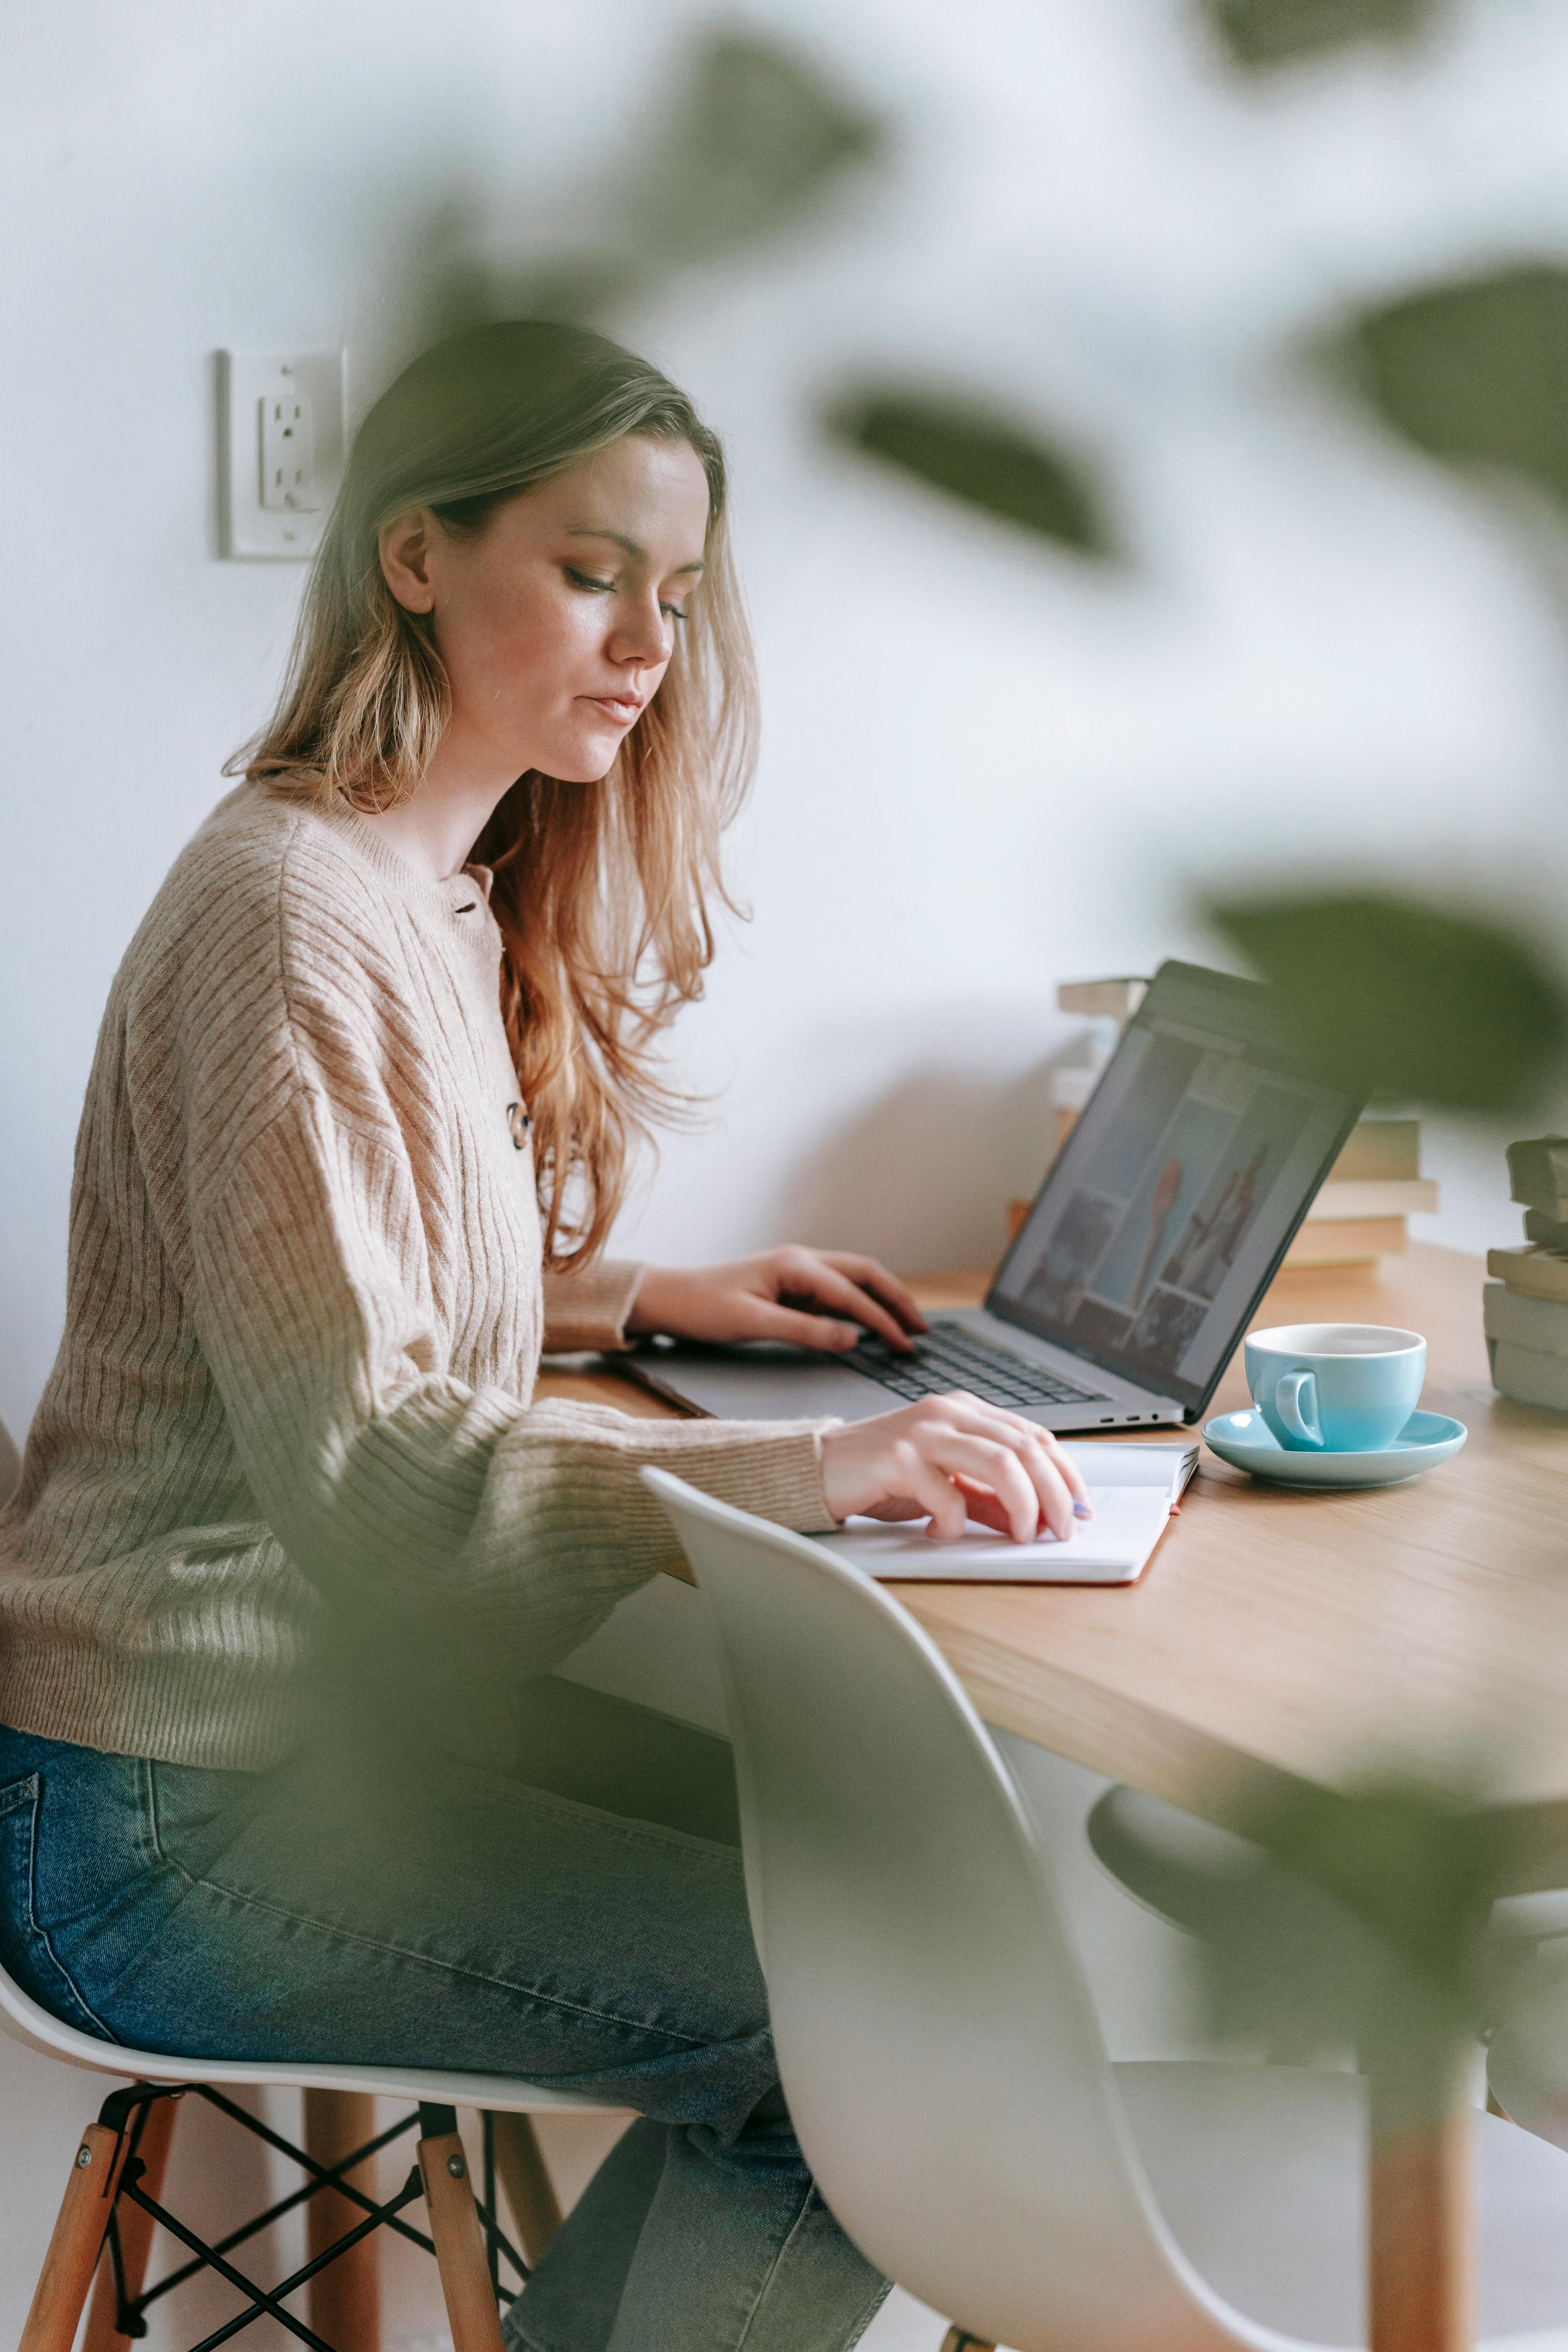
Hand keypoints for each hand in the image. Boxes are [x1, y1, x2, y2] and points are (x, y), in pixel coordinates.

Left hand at [626, 1248, 927, 1353]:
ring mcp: (796, 1271)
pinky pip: (835, 1291)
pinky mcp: (790, 1285)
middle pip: (865, 1273)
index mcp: (795, 1265)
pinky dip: (859, 1304)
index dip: (883, 1321)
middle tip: (922, 1330)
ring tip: (907, 1326)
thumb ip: (805, 1331)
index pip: (852, 1293)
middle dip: (897, 1300)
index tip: (905, 1345)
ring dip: (882, 1299)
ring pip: (853, 1279)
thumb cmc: (702, 1308)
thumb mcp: (752, 1323)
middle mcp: (801, 1261)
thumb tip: (852, 1338)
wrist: (668, 1298)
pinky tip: (868, 1323)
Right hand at [819, 1394, 1091, 1542]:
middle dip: (1055, 1494)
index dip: (1066, 1473)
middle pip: (1026, 1447)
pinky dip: (954, 1523)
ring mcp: (923, 1432)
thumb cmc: (880, 1474)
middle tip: (1062, 1529)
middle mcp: (948, 1413)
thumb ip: (988, 1498)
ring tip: (1022, 1534)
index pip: (1035, 1435)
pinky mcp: (898, 1458)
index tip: (1081, 1508)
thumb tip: (1035, 1520)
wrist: (819, 1469)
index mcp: (965, 1411)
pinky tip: (941, 1531)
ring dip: (1023, 1505)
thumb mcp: (946, 1484)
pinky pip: (948, 1495)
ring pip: (1000, 1462)